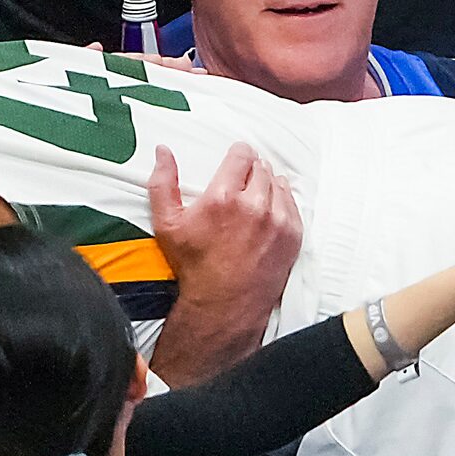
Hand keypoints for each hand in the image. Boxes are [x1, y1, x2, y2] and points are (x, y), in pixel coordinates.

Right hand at [149, 142, 299, 326]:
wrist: (223, 303)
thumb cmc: (195, 266)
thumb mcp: (167, 224)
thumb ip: (162, 183)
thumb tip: (163, 151)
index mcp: (223, 197)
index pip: (242, 155)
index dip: (238, 155)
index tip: (236, 160)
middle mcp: (254, 205)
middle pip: (260, 168)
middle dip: (251, 171)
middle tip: (241, 184)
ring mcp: (277, 220)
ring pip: (278, 183)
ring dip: (267, 184)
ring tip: (254, 198)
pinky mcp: (292, 235)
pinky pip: (292, 204)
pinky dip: (282, 202)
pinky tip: (269, 211)